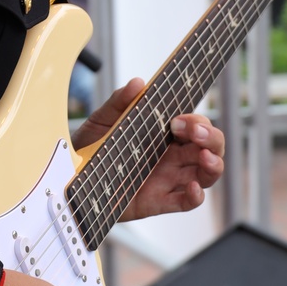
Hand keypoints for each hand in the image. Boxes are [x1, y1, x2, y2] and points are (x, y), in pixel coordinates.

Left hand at [73, 78, 223, 219]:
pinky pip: (186, 202)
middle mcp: (172, 156)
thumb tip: (137, 83)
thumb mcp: (102, 121)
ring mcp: (168, 180)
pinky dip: (196, 197)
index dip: (196, 121)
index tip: (178, 119)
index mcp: (165, 134)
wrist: (72, 176)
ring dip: (214, 164)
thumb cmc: (91, 146)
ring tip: (206, 157)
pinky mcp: (158, 202)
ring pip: (206, 174)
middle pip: (209, 147)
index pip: (195, 125)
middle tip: (197, 133)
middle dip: (211, 138)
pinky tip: (193, 188)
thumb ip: (119, 102)